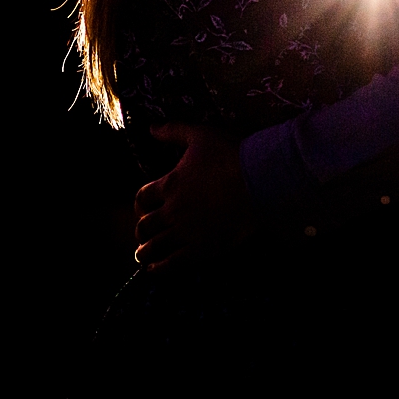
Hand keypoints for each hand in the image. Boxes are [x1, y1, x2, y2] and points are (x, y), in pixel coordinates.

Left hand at [132, 124, 256, 270]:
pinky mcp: (203, 248)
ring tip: (142, 256)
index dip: (140, 204)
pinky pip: (174, 263)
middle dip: (141, 231)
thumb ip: (173, 131)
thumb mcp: (199, 135)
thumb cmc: (231, 154)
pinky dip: (161, 268)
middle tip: (141, 235)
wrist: (259, 179)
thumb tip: (151, 127)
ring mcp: (187, 232)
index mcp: (169, 184)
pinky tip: (155, 270)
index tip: (142, 209)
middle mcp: (173, 211)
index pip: (142, 197)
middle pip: (145, 226)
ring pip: (155, 247)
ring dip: (145, 252)